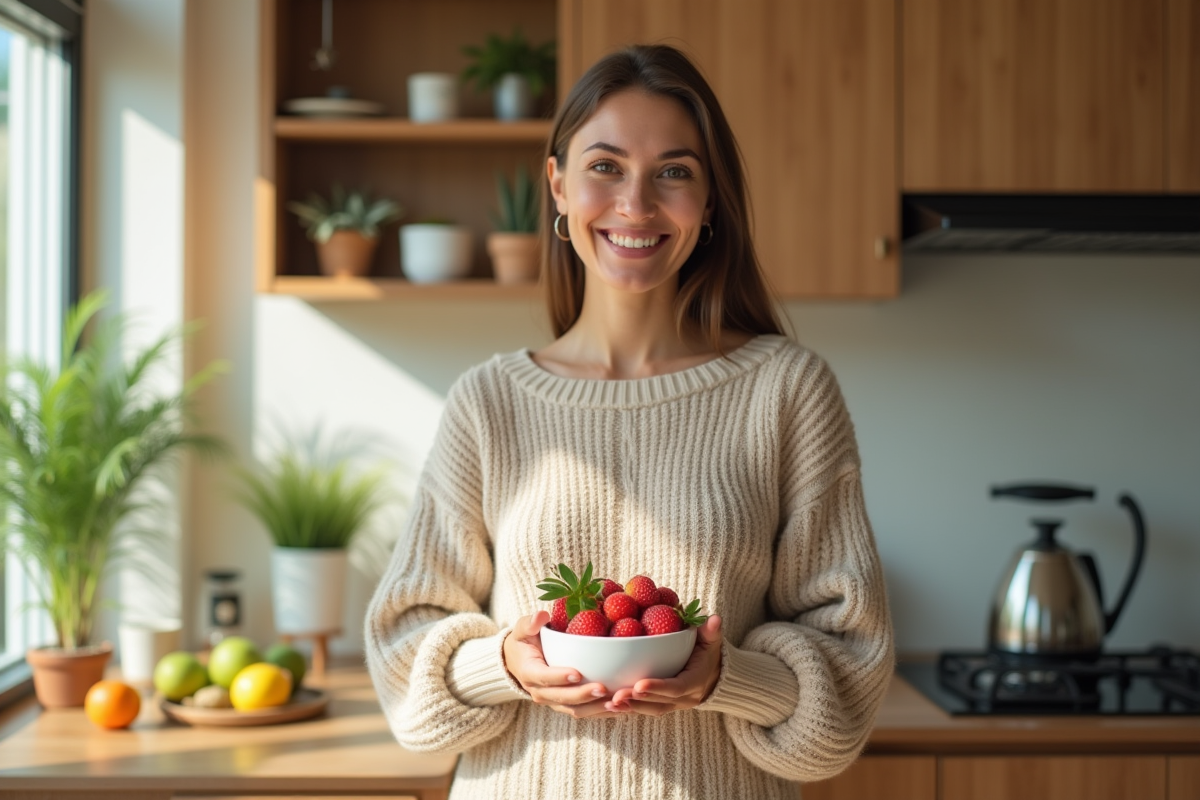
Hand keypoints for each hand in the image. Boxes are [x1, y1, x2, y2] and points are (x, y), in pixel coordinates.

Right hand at [502, 611, 621, 718]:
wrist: (518, 663)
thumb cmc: (524, 643)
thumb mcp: (522, 630)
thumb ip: (529, 623)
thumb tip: (541, 615)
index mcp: (529, 672)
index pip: (544, 677)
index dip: (560, 677)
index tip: (577, 673)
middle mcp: (540, 692)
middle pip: (562, 697)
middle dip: (583, 695)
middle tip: (603, 688)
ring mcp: (553, 701)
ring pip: (574, 709)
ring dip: (595, 708)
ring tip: (616, 703)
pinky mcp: (565, 705)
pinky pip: (583, 712)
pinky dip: (600, 712)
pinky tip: (619, 708)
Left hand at [606, 615, 722, 716]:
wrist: (714, 676)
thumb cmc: (708, 654)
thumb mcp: (711, 642)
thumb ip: (712, 632)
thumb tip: (716, 619)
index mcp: (694, 682)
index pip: (676, 688)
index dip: (658, 687)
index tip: (639, 685)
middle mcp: (684, 699)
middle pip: (659, 703)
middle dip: (637, 700)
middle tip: (616, 695)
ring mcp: (673, 704)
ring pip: (650, 709)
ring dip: (630, 707)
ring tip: (609, 703)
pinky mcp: (663, 705)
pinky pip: (645, 709)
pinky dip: (629, 708)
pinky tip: (609, 706)